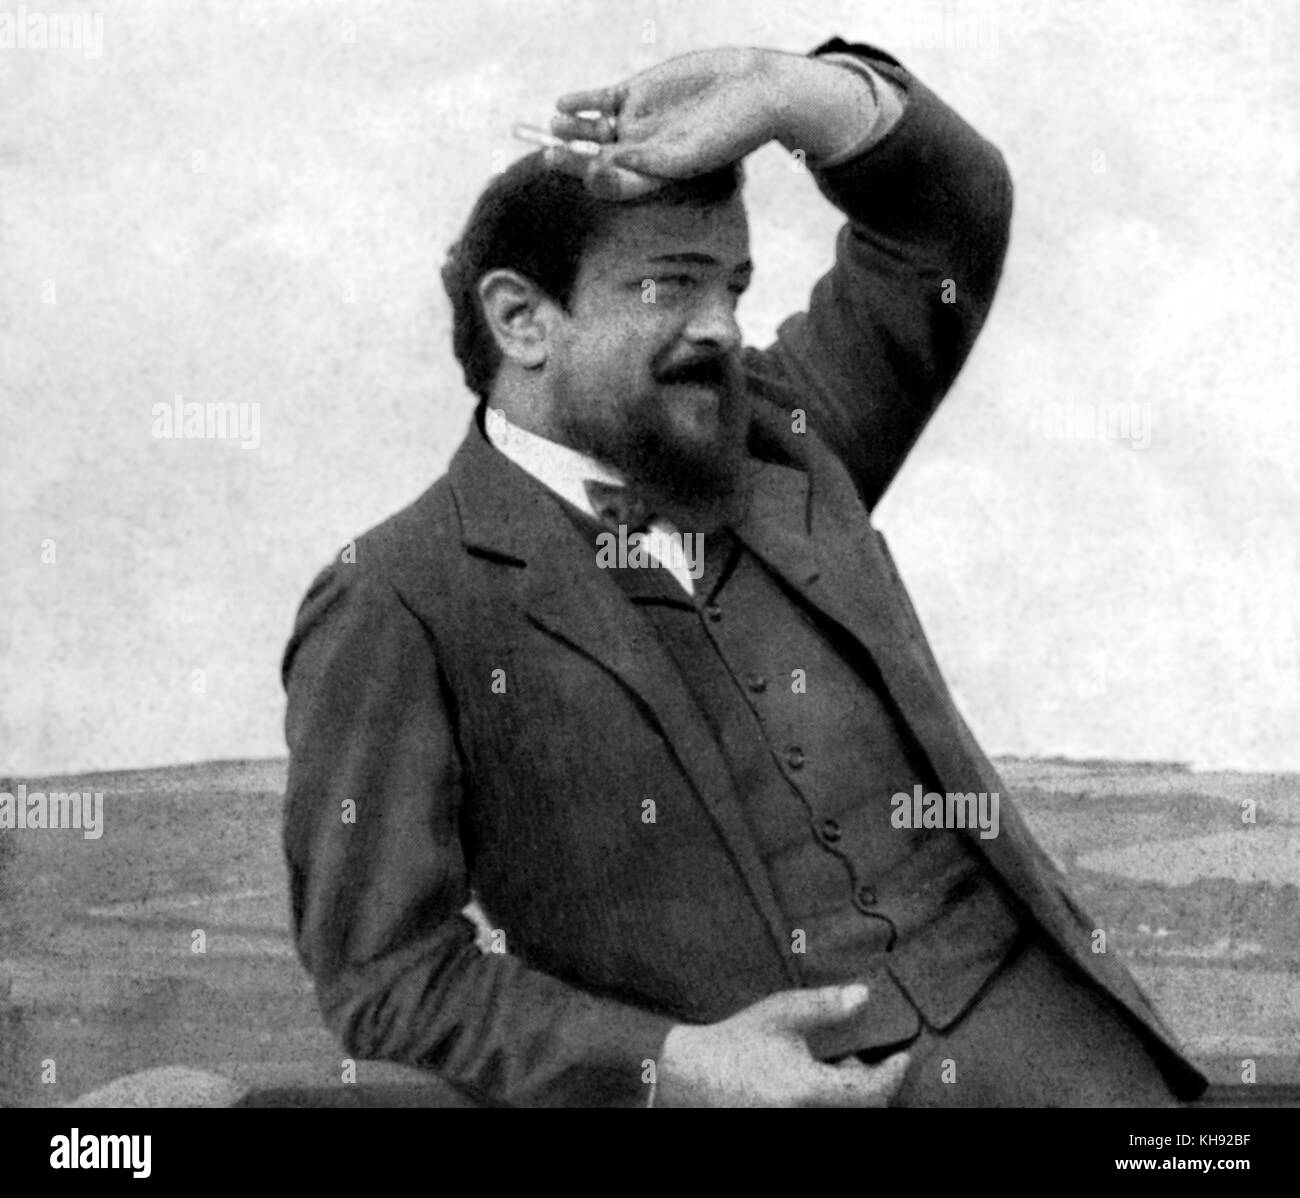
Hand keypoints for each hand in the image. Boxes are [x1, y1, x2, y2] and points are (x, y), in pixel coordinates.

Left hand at [546, 47, 781, 199]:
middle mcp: (639, 151)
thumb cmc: (729, 133)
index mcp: (652, 177)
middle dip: (571, 159)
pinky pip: (601, 100)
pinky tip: (562, 104)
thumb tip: (610, 161)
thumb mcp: (689, 153)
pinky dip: (582, 101)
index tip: (585, 171)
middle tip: (550, 155)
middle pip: (594, 160)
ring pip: (593, 130)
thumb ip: (650, 161)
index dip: (594, 181)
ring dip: (573, 130)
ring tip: (554, 125)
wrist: (754, 91)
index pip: (612, 186)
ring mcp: (636, 121)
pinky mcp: (638, 91)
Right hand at [656, 983, 911, 1106]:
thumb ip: (825, 1006)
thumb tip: (864, 996)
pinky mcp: (785, 1125)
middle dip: (872, 1085)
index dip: (893, 1075)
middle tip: (864, 1059)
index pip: (872, 1094)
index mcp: (809, 1091)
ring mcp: (796, 1124)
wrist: (691, 1075)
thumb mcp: (782, 1014)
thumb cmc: (737, 1042)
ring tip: (834, 1068)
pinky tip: (815, 1082)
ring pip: (844, 1114)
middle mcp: (806, 1117)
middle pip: (863, 1110)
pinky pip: (824, 1115)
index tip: (902, 1056)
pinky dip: (831, 1101)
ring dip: (850, 1094)